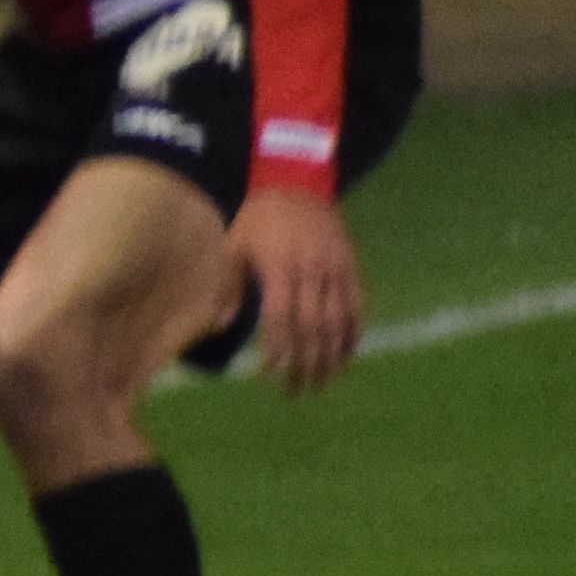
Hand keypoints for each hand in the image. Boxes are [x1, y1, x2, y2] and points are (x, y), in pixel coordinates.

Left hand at [229, 185, 367, 394]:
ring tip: (323, 384)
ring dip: (331, 357)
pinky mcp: (351, 268)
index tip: (271, 375)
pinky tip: (346, 357)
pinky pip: (357, 307)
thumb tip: (219, 325)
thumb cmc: (259, 218)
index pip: (280, 317)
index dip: (278, 348)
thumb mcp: (234, 244)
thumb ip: (227, 284)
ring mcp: (335, 270)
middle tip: (297, 391)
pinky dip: (353, 335)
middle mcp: (311, 271)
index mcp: (280, 266)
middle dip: (305, 363)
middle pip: (311, 327)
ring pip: (338, 322)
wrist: (298, 183)